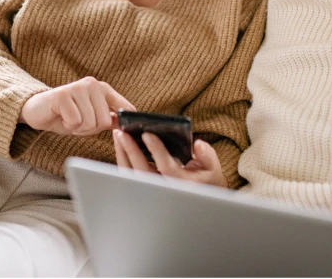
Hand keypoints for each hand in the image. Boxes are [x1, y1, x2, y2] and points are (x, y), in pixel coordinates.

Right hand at [19, 76, 135, 135]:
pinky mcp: (63, 94)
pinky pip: (74, 121)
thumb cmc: (67, 115)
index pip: (125, 107)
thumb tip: (127, 124)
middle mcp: (93, 84)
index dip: (124, 122)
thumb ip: (109, 119)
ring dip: (77, 128)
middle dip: (90, 129)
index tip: (123, 130)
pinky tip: (61, 117)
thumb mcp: (92, 118)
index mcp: (104, 89)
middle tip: (78, 122)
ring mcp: (78, 87)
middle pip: (104, 121)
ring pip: (89, 122)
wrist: (38, 110)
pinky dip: (67, 125)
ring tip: (69, 118)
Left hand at [113, 130, 227, 188]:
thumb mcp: (212, 167)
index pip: (166, 167)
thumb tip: (197, 145)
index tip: (147, 134)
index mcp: (182, 184)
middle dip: (131, 151)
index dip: (156, 150)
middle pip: (142, 172)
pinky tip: (120, 144)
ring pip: (131, 175)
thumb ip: (207, 155)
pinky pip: (129, 175)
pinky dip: (123, 159)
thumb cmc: (207, 179)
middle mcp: (164, 190)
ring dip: (123, 154)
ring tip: (118, 134)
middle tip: (122, 132)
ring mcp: (152, 191)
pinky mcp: (144, 188)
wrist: (201, 200)